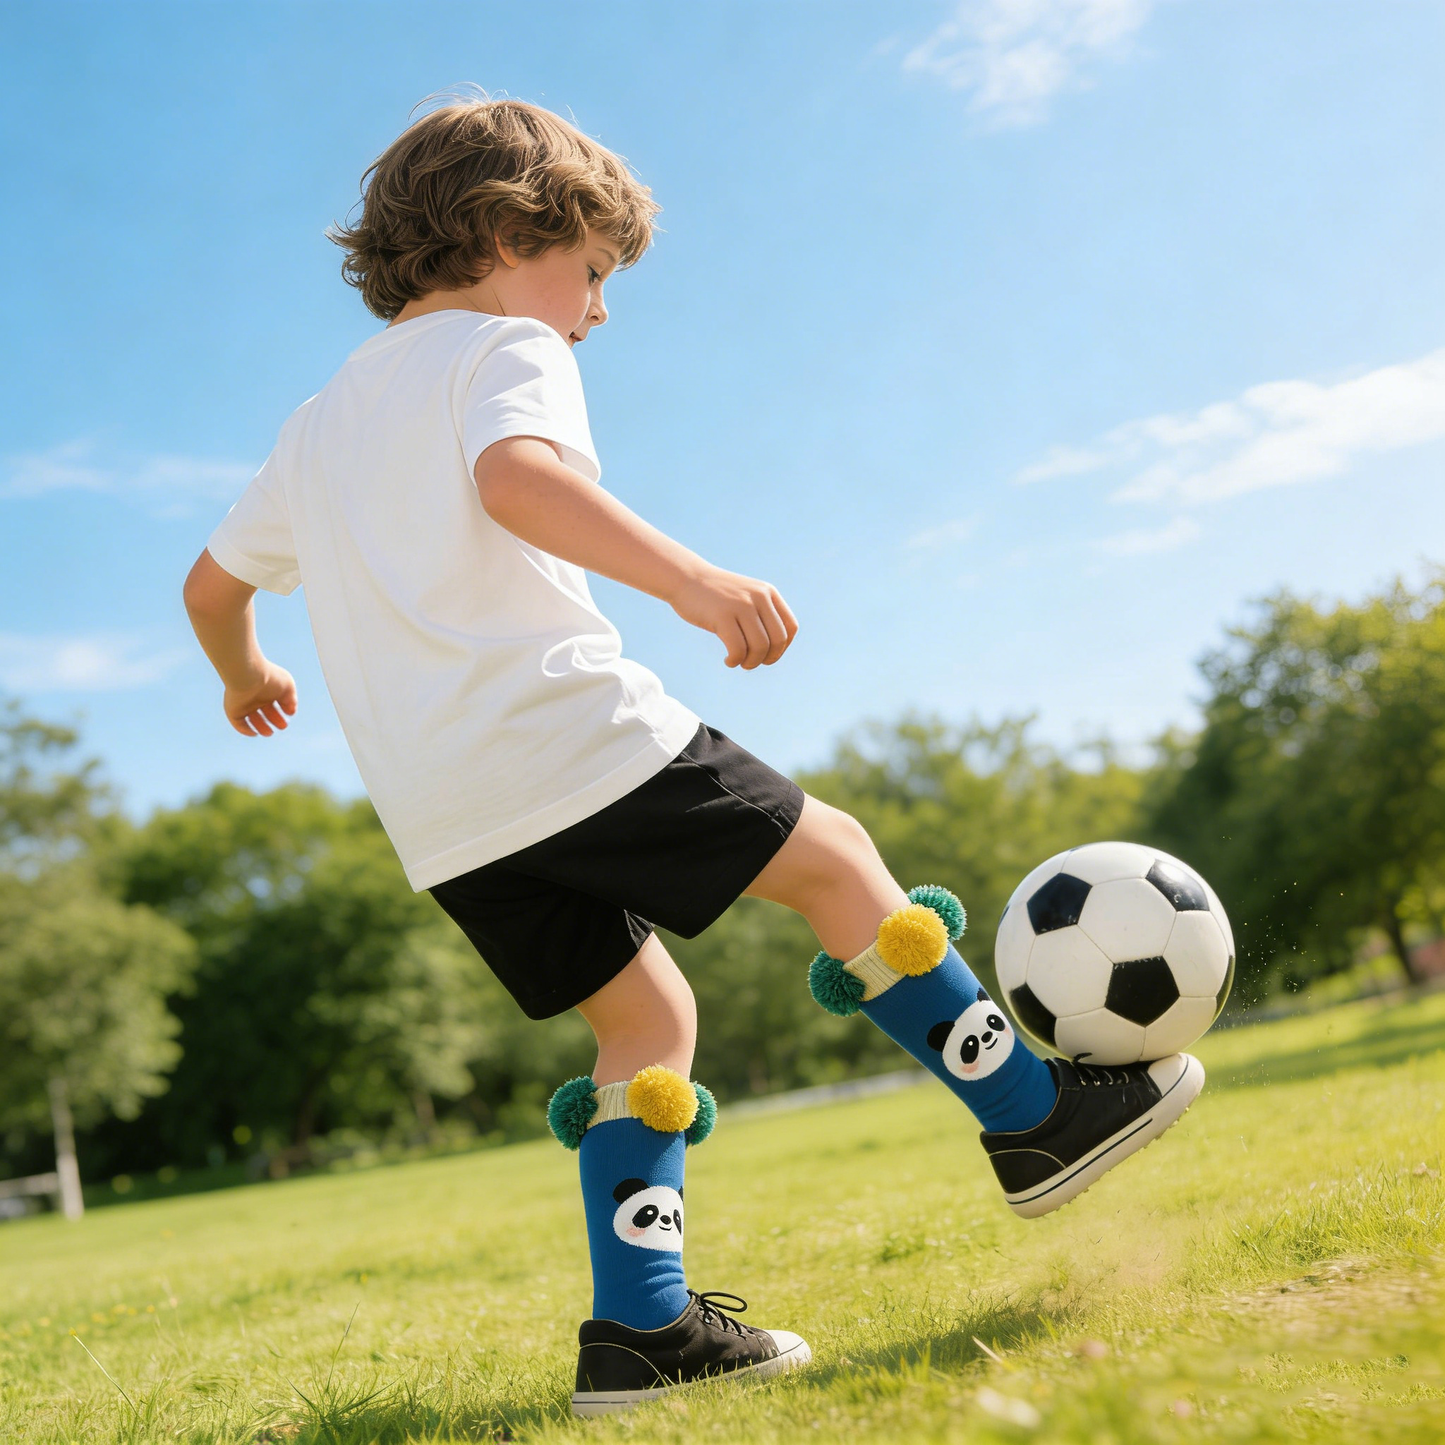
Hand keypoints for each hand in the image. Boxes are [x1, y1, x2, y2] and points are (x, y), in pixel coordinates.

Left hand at [223, 662, 297, 736]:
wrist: (248, 676)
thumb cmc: (269, 678)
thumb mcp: (288, 686)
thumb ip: (291, 700)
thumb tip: (291, 712)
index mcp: (269, 689)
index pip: (277, 702)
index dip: (284, 710)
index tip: (289, 714)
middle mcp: (257, 696)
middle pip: (266, 711)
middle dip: (275, 720)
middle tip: (282, 726)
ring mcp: (244, 704)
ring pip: (253, 719)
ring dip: (261, 727)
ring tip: (269, 733)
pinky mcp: (234, 710)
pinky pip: (239, 723)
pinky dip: (246, 730)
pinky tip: (254, 732)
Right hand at [669, 565, 797, 668]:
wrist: (686, 578)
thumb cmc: (715, 596)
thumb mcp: (745, 598)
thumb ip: (761, 615)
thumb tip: (773, 652)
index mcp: (768, 593)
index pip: (790, 628)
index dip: (782, 648)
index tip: (766, 655)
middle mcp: (759, 597)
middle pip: (777, 640)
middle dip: (767, 659)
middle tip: (750, 662)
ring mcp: (741, 605)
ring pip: (760, 647)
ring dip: (750, 662)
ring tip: (738, 662)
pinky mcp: (722, 616)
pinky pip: (738, 649)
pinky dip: (735, 660)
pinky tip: (728, 660)